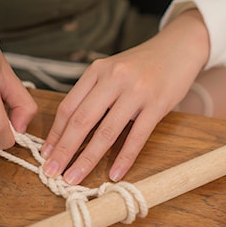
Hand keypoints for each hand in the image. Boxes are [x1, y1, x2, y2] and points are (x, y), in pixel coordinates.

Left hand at [42, 9, 208, 183]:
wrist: (178, 48)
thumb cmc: (142, 65)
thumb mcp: (112, 71)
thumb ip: (94, 93)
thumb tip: (72, 129)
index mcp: (97, 70)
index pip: (69, 106)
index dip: (55, 133)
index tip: (46, 154)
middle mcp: (113, 78)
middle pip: (82, 121)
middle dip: (64, 150)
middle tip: (52, 172)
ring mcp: (136, 91)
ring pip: (106, 132)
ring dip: (87, 159)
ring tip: (74, 178)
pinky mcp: (157, 104)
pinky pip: (137, 136)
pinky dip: (124, 158)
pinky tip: (115, 174)